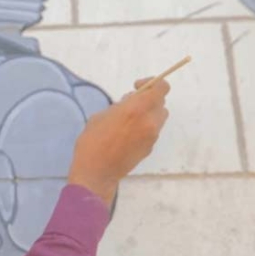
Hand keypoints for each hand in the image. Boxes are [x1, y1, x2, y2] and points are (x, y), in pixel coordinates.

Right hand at [67, 77, 171, 205]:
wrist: (97, 172)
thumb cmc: (93, 141)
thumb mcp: (101, 116)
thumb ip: (120, 106)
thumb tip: (130, 103)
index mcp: (137, 108)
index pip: (161, 87)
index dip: (152, 83)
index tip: (137, 87)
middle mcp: (150, 121)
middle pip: (160, 102)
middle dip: (148, 100)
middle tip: (130, 106)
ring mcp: (152, 136)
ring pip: (158, 117)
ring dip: (148, 114)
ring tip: (129, 121)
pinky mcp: (150, 148)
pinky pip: (153, 131)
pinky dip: (144, 128)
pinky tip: (127, 136)